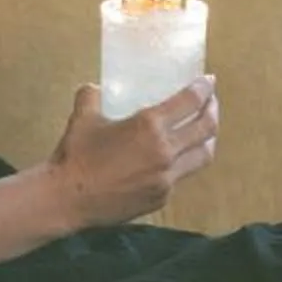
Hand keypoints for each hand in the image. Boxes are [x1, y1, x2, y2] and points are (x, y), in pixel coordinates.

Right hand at [43, 76, 219, 231]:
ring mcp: (166, 178)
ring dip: (207, 140)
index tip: (210, 81)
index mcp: (149, 126)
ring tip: (206, 131)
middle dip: (213, 110)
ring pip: (202, 156)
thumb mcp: (83, 117)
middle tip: (211, 102)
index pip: (190, 102)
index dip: (204, 89)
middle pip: (206, 128)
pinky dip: (183, 163)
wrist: (67, 199)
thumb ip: (92, 96)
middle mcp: (165, 151)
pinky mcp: (161, 198)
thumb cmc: (75, 155)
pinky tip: (175, 159)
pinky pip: (181, 177)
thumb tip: (94, 88)